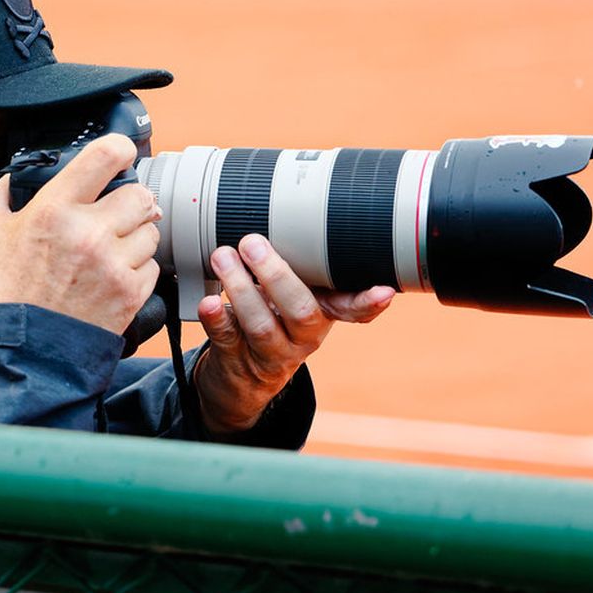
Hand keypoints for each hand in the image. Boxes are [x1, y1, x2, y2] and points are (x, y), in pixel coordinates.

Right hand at [0, 134, 161, 333]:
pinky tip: (114, 275)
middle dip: (131, 201)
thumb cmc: (2, 295)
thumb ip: (0, 199)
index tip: (120, 154)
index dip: (120, 148)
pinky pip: (152, 267)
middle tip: (117, 212)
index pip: (106, 155)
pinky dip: (138, 269)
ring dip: (137, 236)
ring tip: (113, 249)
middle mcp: (90, 232)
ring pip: (151, 232)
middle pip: (140, 195)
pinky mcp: (129, 294)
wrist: (18, 351)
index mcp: (55, 209)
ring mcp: (113, 265)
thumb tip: (9, 180)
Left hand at [194, 234, 393, 434]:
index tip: (384, 292)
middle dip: (277, 275)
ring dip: (240, 288)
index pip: (354, 310)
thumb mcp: (294, 297)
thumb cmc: (272, 320)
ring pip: (261, 325)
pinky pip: (228, 339)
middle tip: (253, 243)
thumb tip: (290, 213)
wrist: (242, 380)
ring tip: (223, 257)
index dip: (369, 302)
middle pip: (300, 310)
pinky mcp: (237, 361)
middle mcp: (303, 337)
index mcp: (323, 314)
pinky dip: (217, 318)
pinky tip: (208, 302)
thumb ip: (300, 266)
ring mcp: (270, 353)